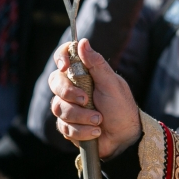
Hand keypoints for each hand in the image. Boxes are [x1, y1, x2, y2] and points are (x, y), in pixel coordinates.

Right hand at [49, 39, 141, 158]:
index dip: (61, 58)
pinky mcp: (67, 125)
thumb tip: (83, 42)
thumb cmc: (121, 107)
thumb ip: (97, 64)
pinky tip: (95, 131)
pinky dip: (81, 130)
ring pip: (59, 107)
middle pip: (55, 82)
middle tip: (86, 100)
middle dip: (69, 93)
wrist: (124, 137)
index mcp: (84, 73)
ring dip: (81, 116)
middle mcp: (72, 87)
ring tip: (99, 120)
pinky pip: (64, 126)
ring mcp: (68, 106)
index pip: (64, 57)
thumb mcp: (112, 84)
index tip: (65, 66)